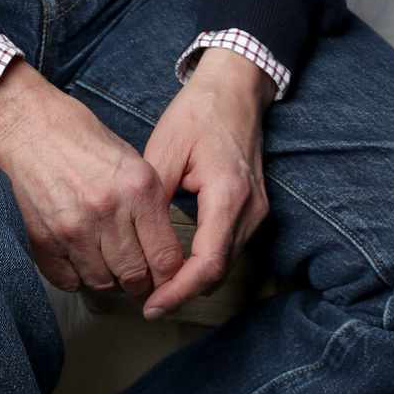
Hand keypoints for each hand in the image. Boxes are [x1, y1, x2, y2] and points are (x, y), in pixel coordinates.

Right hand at [0, 59, 184, 301]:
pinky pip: (68, 280)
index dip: (169, 278)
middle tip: (136, 278)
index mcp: (138, 187)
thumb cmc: (73, 132)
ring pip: (101, 283)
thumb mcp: (126, 156)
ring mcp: (72, 228)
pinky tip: (77, 257)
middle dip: (139, 285)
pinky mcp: (41, 238)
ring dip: (106, 280)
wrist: (22, 121)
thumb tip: (159, 242)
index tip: (164, 279)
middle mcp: (108, 210)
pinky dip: (75, 276)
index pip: (166, 258)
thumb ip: (145, 201)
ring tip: (104, 263)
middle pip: (135, 278)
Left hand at [139, 47, 273, 319]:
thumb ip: (154, 199)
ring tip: (156, 287)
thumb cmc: (199, 112)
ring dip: (193, 280)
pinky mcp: (254, 209)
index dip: (178, 292)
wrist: (234, 88)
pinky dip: (204, 262)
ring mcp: (257, 211)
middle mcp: (250, 210)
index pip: (207, 264)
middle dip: (182, 292)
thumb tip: (136, 243)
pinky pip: (229, 247)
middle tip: (146, 302)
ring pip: (225, 263)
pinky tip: (177, 262)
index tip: (151, 305)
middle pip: (218, 272)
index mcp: (228, 195)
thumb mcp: (165, 151)